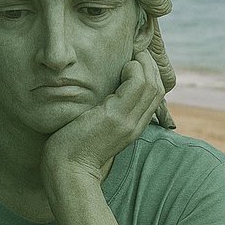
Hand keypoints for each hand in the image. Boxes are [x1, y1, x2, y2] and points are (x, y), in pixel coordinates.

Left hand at [40, 48, 165, 188]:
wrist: (66, 171)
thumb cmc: (72, 149)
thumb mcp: (94, 127)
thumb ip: (103, 113)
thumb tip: (98, 98)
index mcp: (132, 127)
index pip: (154, 96)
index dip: (149, 75)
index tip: (134, 63)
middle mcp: (135, 124)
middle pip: (157, 88)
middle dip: (149, 66)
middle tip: (135, 54)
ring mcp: (127, 121)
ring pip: (151, 84)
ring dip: (143, 64)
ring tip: (129, 58)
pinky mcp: (116, 116)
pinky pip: (137, 84)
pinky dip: (134, 70)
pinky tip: (121, 67)